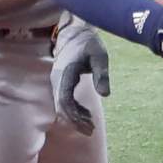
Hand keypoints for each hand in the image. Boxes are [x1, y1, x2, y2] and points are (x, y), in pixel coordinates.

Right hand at [50, 14, 109, 135]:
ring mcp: (57, 82)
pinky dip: (73, 110)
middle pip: (61, 107)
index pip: (65, 100)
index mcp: (65, 73)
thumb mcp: (100, 56)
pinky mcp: (60, 83)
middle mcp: (57, 80)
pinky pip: (63, 101)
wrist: (75, 32)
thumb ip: (102, 74)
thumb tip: (106, 95)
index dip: (75, 115)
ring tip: (91, 126)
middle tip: (91, 130)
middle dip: (75, 121)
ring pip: (61, 106)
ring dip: (74, 117)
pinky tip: (86, 115)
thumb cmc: (89, 43)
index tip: (89, 124)